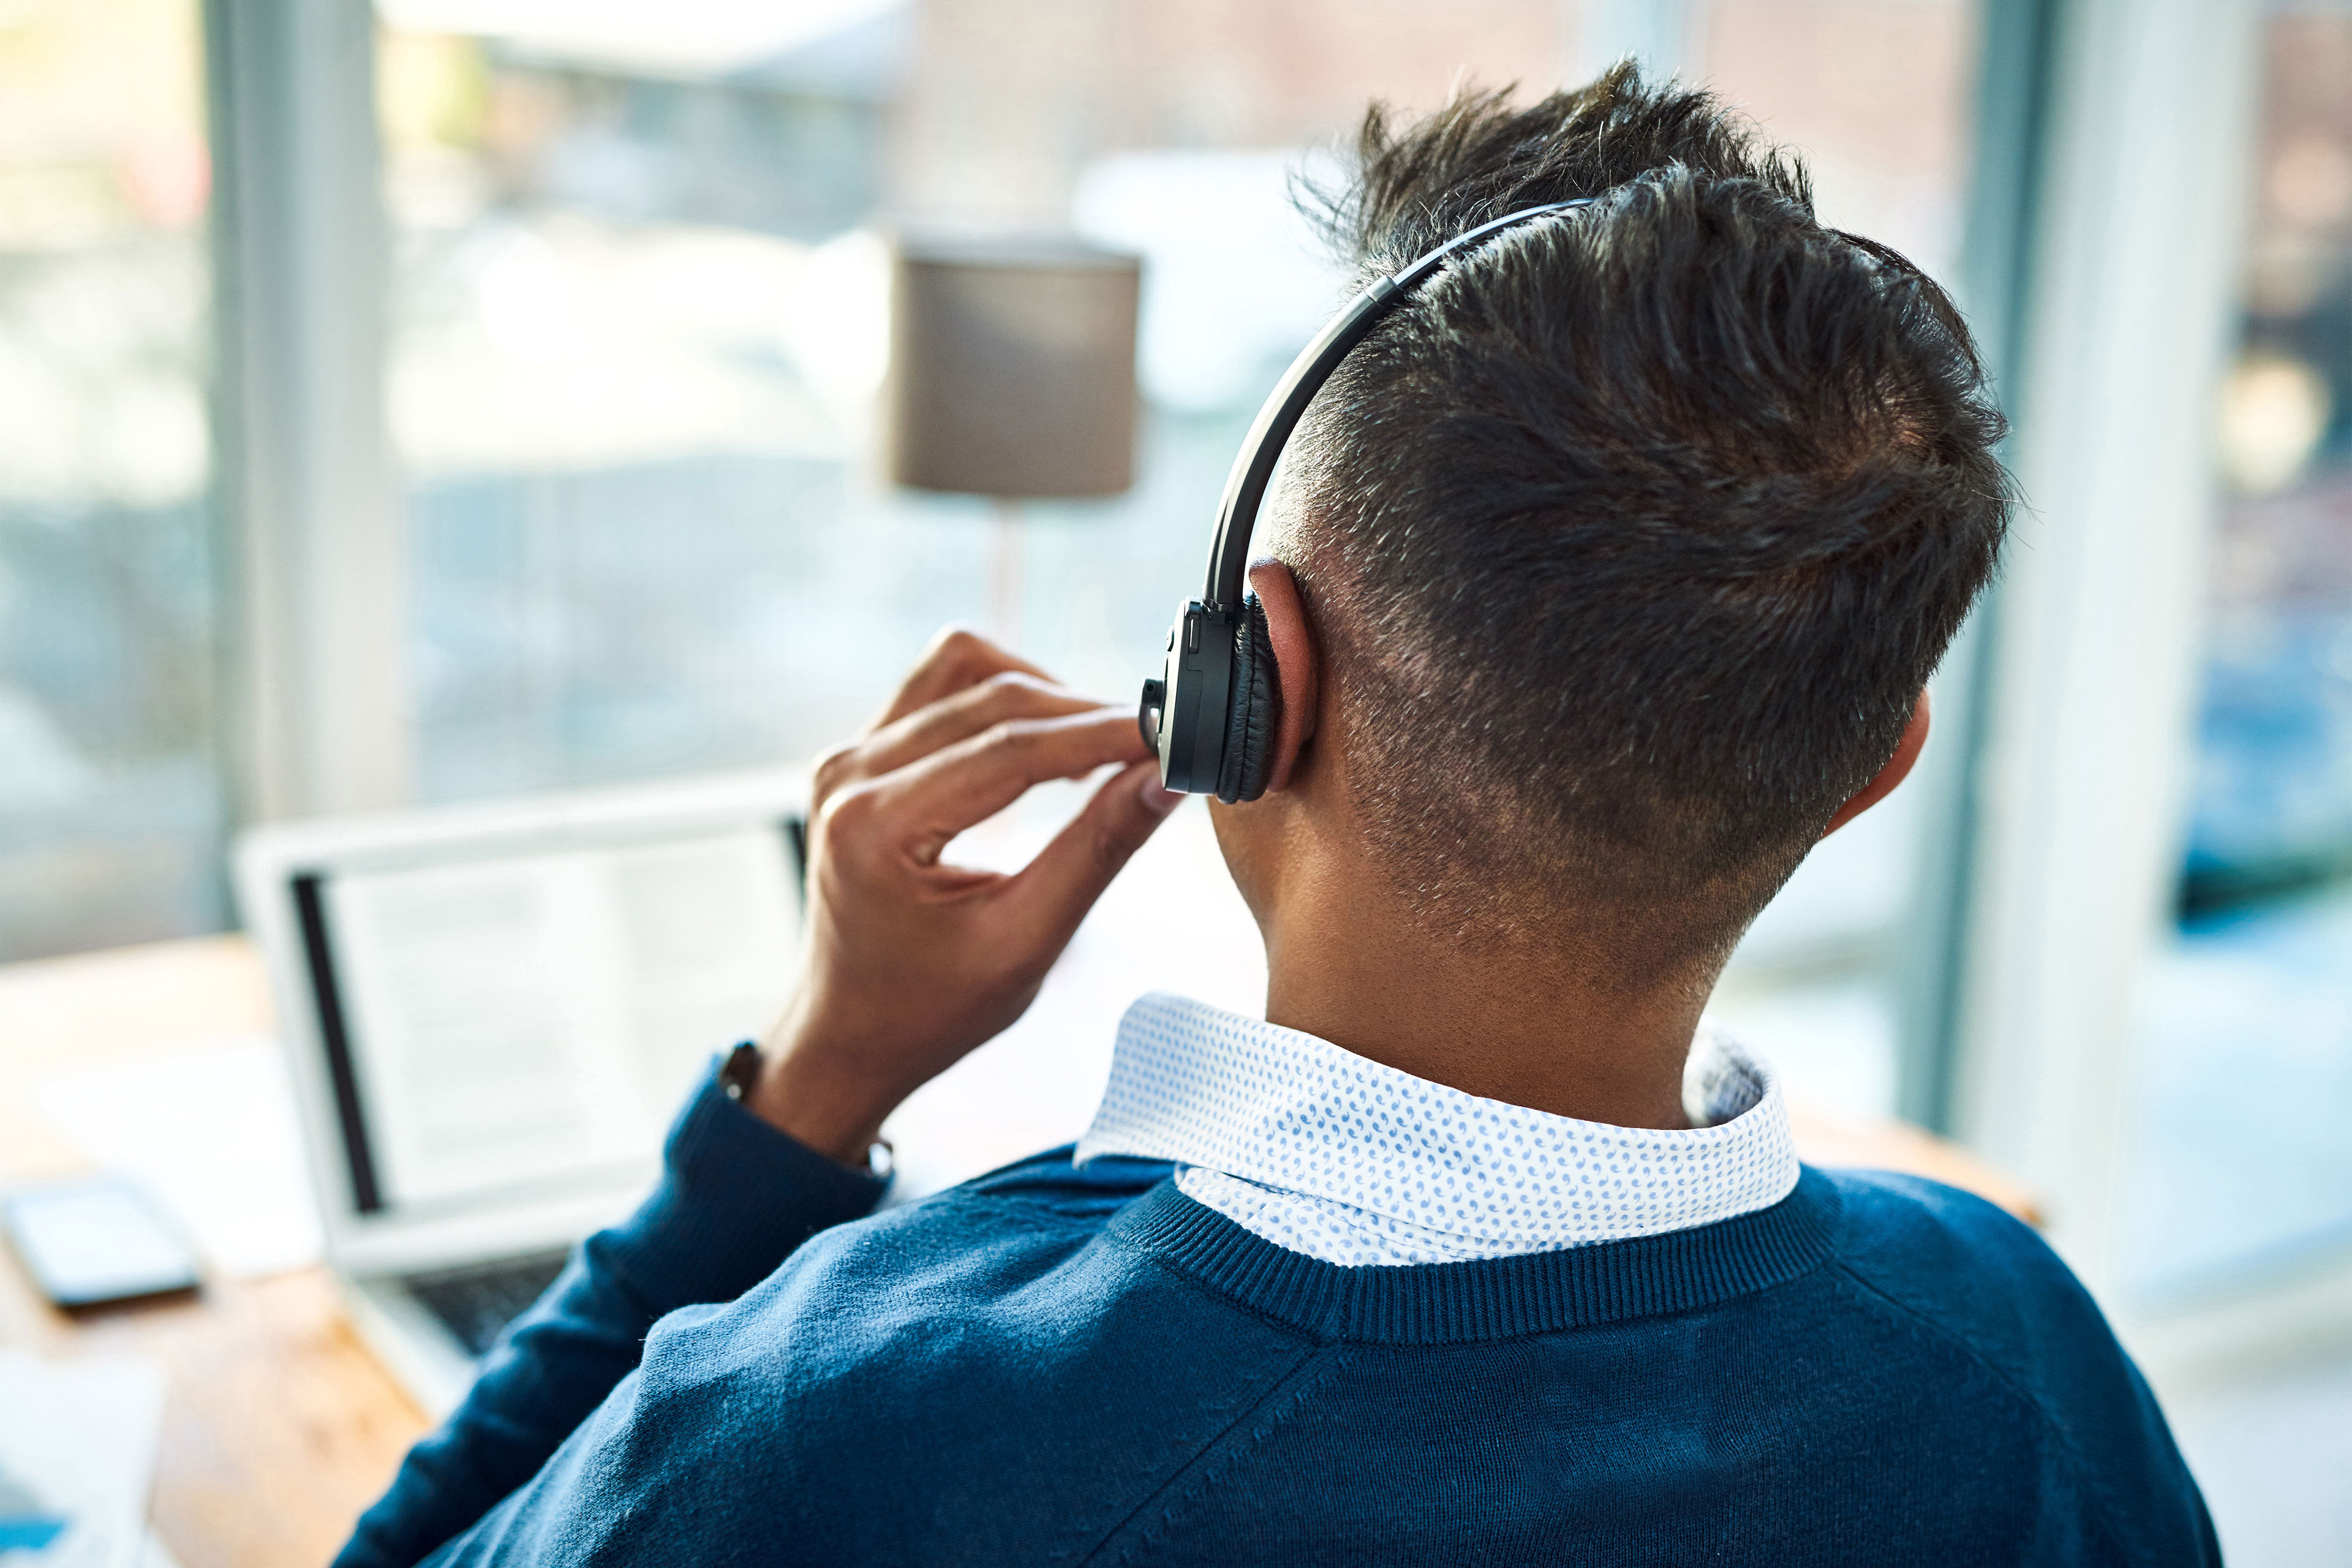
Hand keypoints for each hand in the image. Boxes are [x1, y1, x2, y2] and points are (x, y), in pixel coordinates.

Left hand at [747, 629, 1183, 1163]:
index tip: (1171, 736)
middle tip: (1154, 744)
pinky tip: (1046, 745)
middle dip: (1084, 713)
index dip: (1103, 734)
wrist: (851, 1037)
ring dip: (1041, 693)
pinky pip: (939, 689)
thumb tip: (1164, 779)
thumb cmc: (930, 1011)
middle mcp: (849, 775)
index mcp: (874, 824)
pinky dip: (1002, 701)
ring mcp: (847, 758)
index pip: (1012, 748)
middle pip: (992, 696)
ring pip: (963, 668)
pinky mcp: (859, 755)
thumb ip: (1096, 851)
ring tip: (1100, 745)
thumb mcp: (1025, 943)